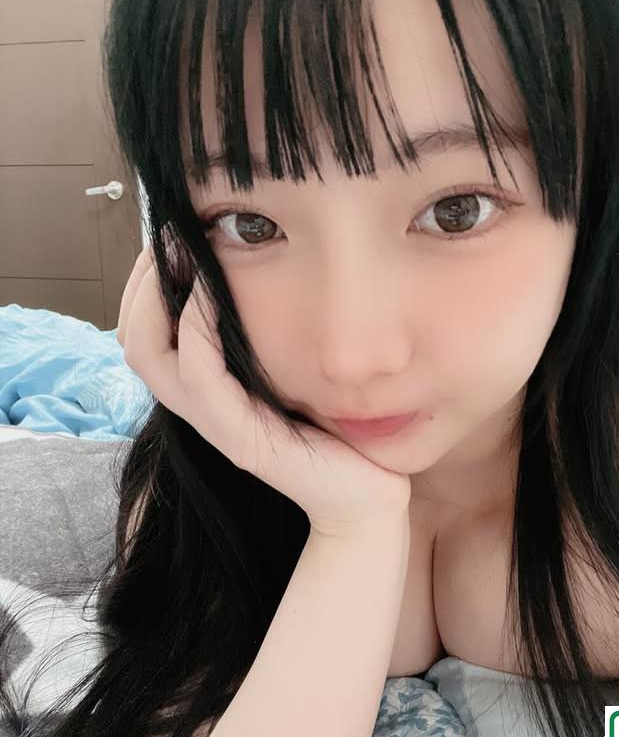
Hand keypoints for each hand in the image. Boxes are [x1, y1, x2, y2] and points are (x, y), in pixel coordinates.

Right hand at [117, 249, 411, 536]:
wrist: (364, 502)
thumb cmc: (336, 436)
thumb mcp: (294, 376)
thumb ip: (270, 343)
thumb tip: (266, 284)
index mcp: (208, 393)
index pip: (145, 335)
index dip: (145, 286)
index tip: (170, 238)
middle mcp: (201, 408)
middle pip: (135, 340)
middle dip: (143, 282)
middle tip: (168, 234)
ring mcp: (217, 425)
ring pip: (152, 355)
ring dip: (160, 295)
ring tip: (180, 249)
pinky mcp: (242, 440)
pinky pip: (202, 376)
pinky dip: (199, 328)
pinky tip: (212, 291)